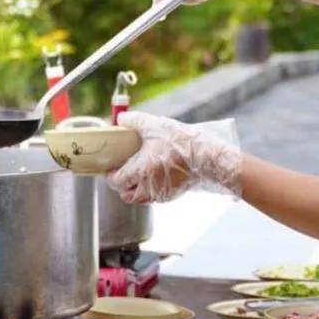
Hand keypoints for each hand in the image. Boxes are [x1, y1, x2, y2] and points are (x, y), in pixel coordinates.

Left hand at [106, 111, 242, 203]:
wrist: (208, 157)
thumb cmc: (182, 143)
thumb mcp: (156, 126)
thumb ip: (135, 121)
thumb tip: (121, 119)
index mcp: (141, 171)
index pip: (116, 181)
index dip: (110, 176)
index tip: (110, 169)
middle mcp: (148, 187)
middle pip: (126, 195)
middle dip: (120, 186)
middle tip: (121, 174)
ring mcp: (161, 194)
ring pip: (140, 199)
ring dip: (134, 191)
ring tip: (136, 177)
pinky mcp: (172, 195)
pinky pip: (154, 198)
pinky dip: (149, 191)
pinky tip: (154, 178)